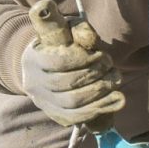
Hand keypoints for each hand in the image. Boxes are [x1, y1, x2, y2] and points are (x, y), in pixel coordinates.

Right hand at [20, 0, 123, 127]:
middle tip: (109, 64)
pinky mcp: (57, 116)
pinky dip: (100, 108)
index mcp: (33, 58)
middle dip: (95, 74)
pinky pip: (78, 117)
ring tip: (115, 78)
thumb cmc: (63, 44)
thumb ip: (80, 30)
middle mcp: (33, 83)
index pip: (59, 61)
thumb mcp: (70, 29)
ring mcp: (44, 103)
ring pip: (73, 103)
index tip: (98, 53)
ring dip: (100, 91)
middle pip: (67, 84)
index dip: (83, 58)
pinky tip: (116, 98)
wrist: (50, 67)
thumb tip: (89, 39)